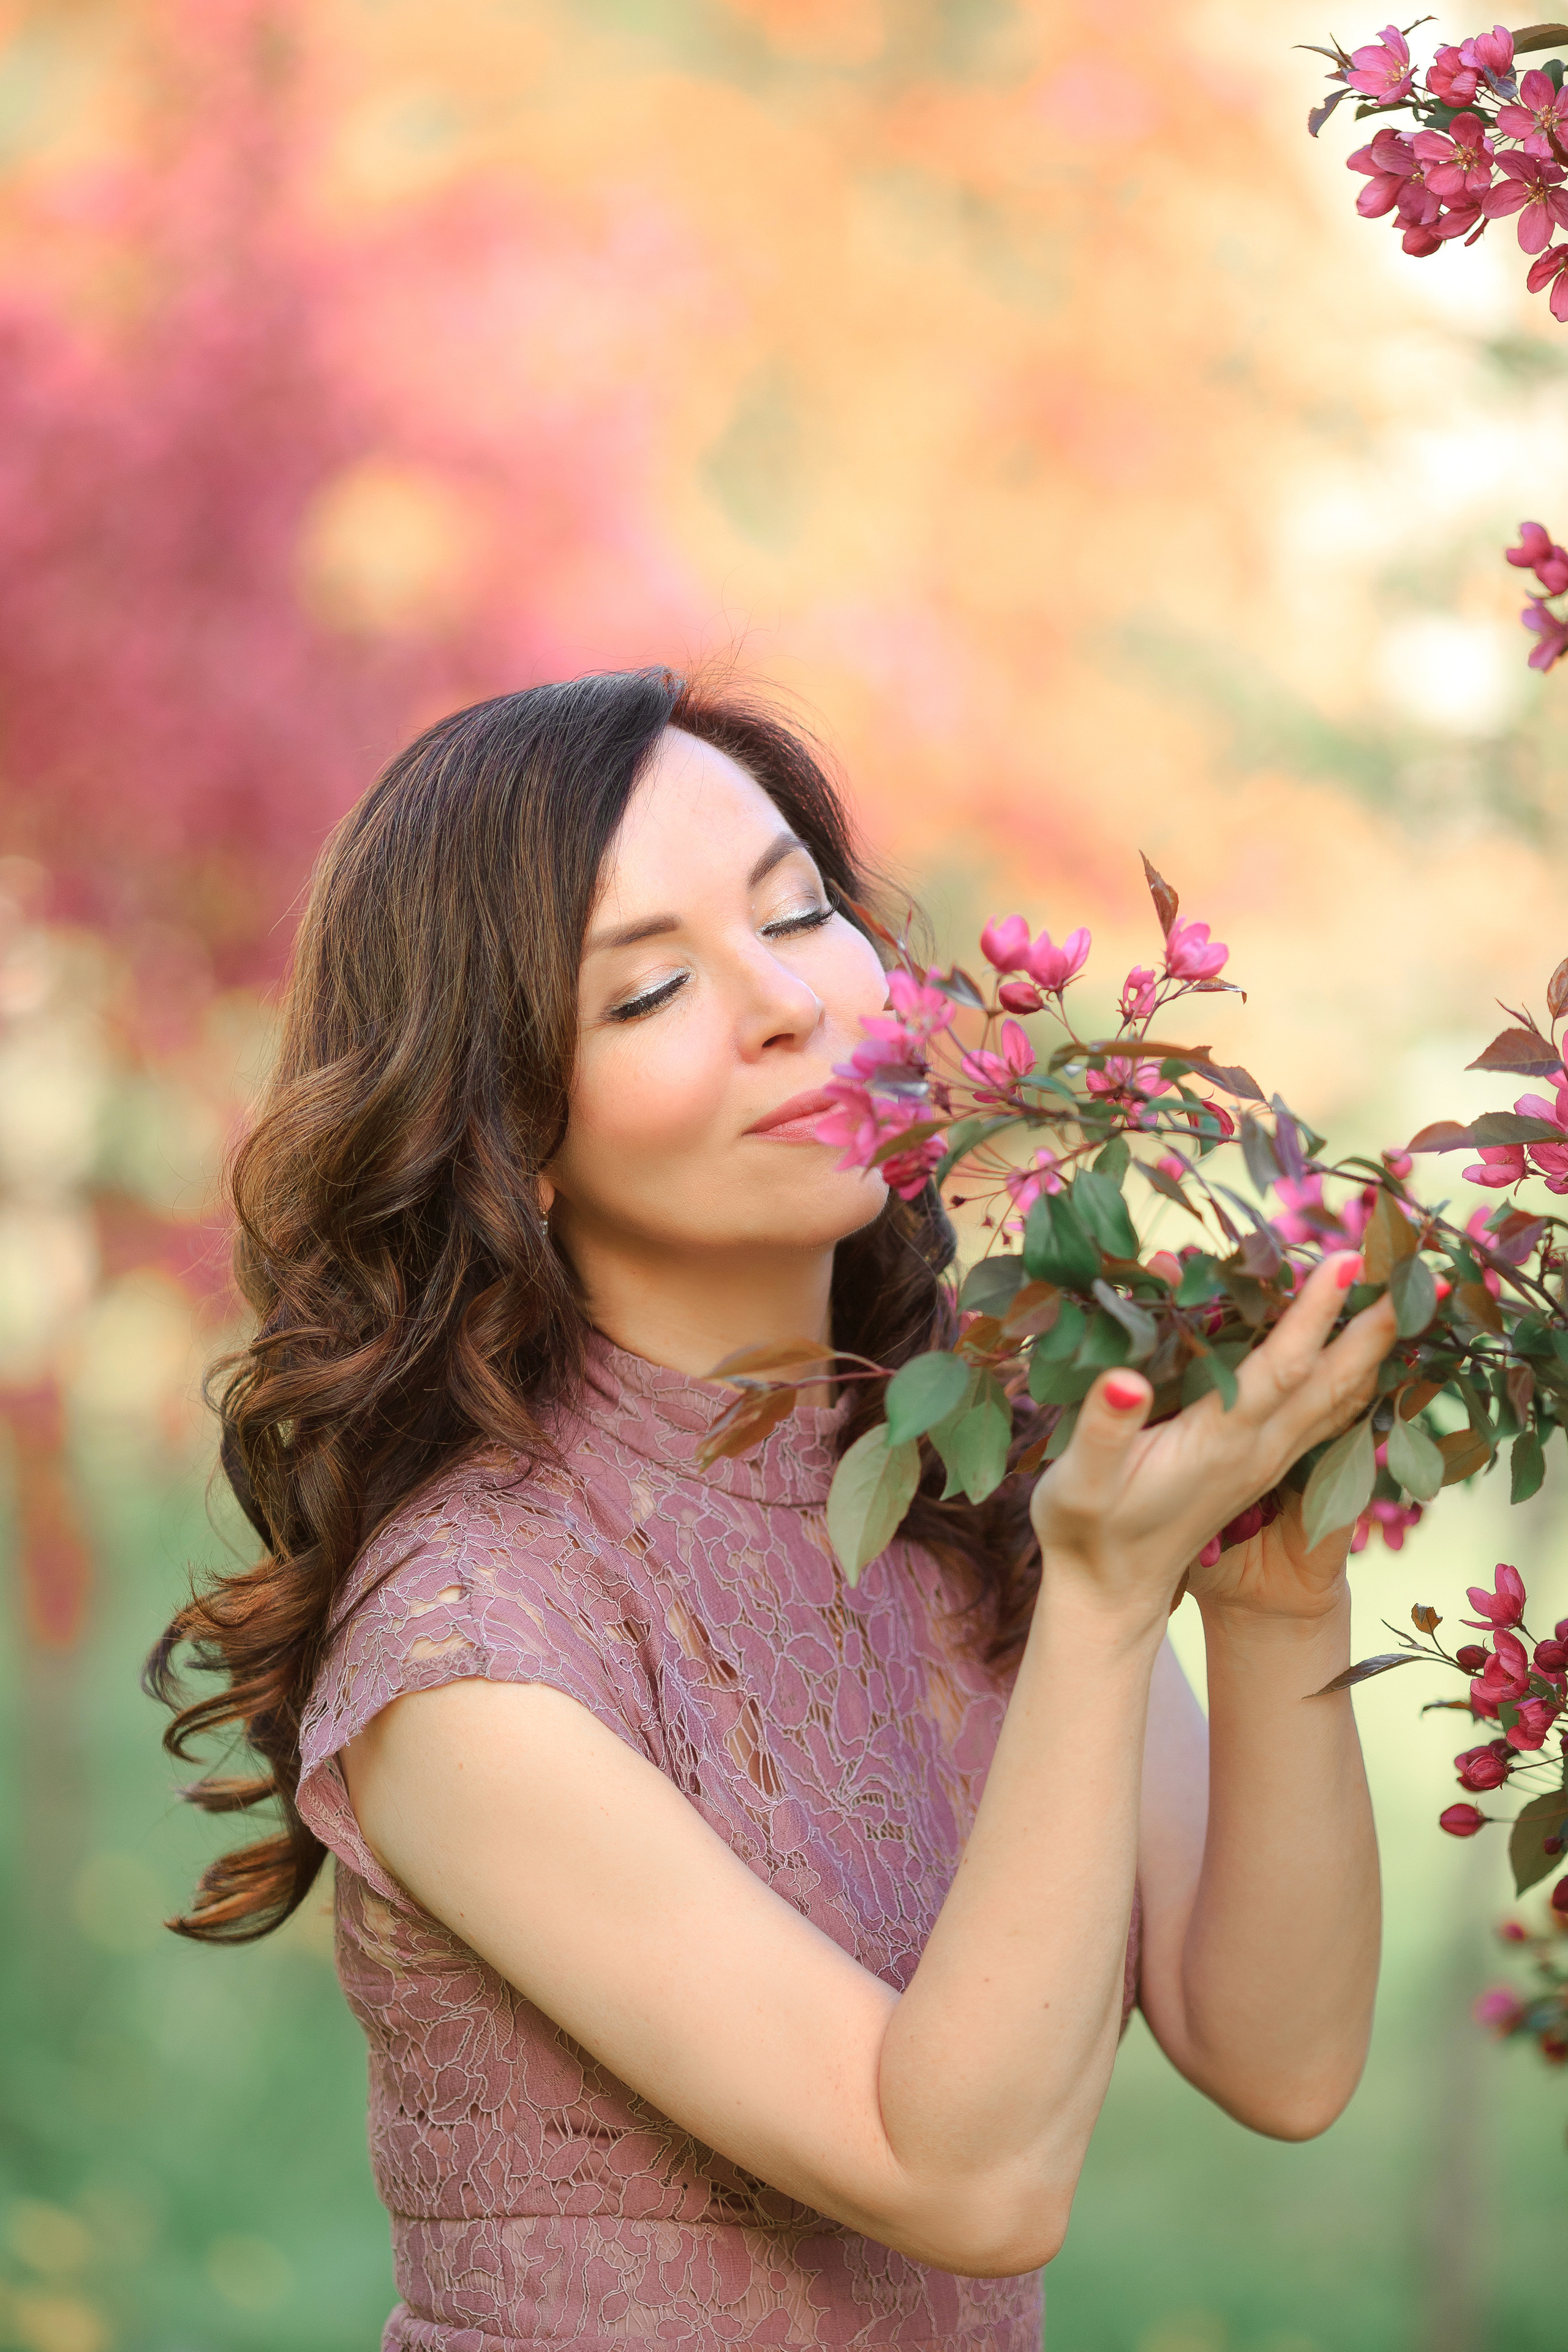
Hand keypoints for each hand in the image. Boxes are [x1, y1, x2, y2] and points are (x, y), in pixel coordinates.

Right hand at [1028, 1253, 1395, 1632]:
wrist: (1111, 1593)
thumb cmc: (1088, 1533)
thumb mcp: (1081, 1485)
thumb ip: (1104, 1431)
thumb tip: (1124, 1380)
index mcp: (1219, 1444)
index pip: (1281, 1367)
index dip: (1312, 1314)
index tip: (1345, 1261)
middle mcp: (1258, 1450)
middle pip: (1335, 1382)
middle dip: (1378, 1325)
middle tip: (1424, 1276)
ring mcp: (1266, 1460)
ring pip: (1339, 1400)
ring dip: (1376, 1348)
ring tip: (1410, 1302)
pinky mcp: (1262, 1466)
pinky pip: (1327, 1416)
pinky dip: (1354, 1377)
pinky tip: (1365, 1357)